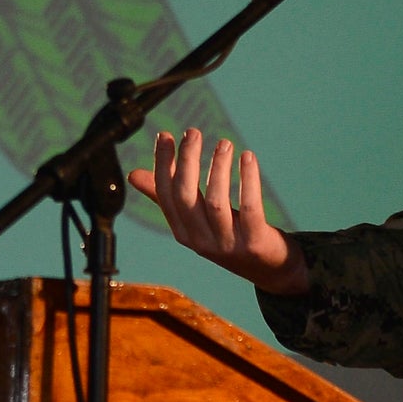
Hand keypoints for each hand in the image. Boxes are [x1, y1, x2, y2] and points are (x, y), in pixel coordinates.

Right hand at [126, 129, 309, 294]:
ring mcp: (228, 244)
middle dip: (187, 161)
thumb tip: (133, 174)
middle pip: (186, 196)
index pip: (165, 194)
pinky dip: (248, 180)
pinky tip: (248, 156)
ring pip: (216, 202)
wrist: (269, 269)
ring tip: (224, 143)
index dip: (163, 164)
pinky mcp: (255, 242)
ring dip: (218, 168)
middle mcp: (200, 240)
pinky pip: (250, 207)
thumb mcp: (196, 218)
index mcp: (182, 231)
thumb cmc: (228, 235)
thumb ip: (168, 197)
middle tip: (193, 132)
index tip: (165, 135)